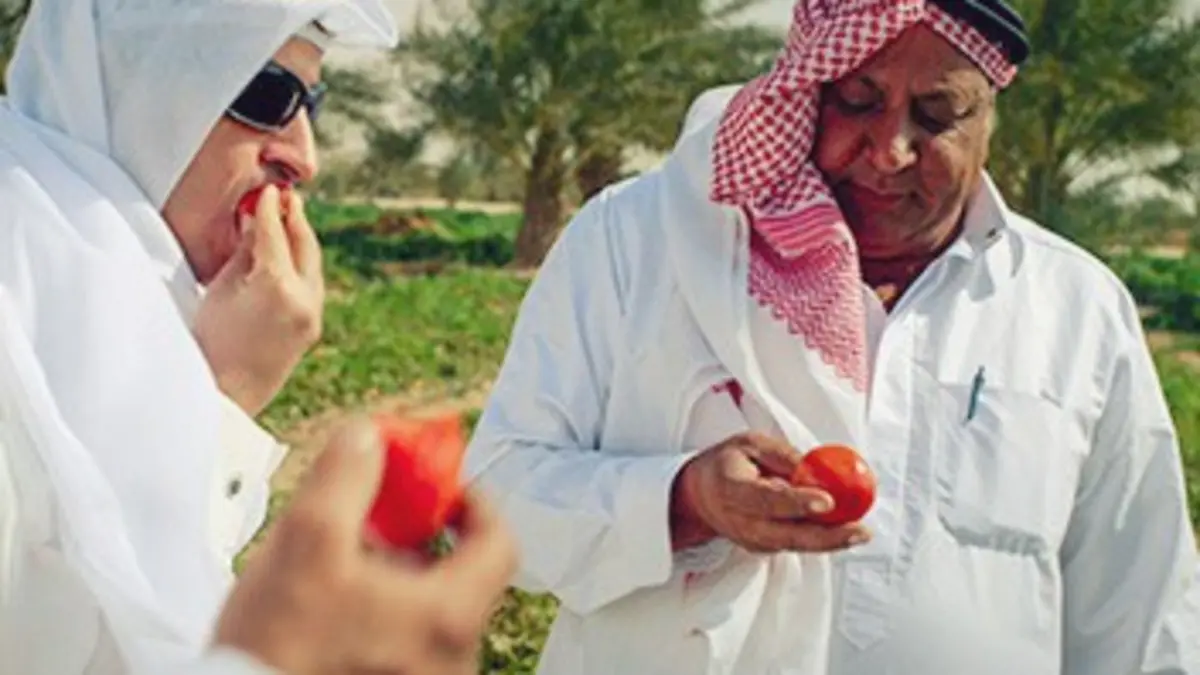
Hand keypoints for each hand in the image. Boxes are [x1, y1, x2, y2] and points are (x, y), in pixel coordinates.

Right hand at [193, 185, 323, 415]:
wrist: (225, 395)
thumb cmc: (210, 341)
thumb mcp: (221, 289)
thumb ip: (245, 252)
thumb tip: (258, 222)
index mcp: (276, 285)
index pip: (275, 234)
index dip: (270, 208)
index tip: (268, 190)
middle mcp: (304, 298)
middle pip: (305, 246)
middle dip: (295, 220)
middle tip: (286, 198)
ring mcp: (313, 315)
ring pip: (312, 265)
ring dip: (301, 241)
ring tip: (289, 220)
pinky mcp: (313, 328)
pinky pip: (312, 285)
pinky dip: (302, 265)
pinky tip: (291, 255)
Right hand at [214, 418, 516, 674]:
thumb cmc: (279, 650)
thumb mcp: (306, 542)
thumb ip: (344, 477)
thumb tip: (365, 438)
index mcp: (449, 616)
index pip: (500, 544)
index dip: (472, 502)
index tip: (441, 487)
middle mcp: (452, 658)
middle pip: (464, 577)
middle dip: (423, 539)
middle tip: (381, 519)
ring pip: (433, 612)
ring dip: (400, 578)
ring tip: (348, 564)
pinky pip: (411, 644)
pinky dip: (388, 615)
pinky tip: (337, 608)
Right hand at [670, 432, 870, 553]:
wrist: (701, 497)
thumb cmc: (728, 464)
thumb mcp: (749, 444)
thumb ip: (782, 455)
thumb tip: (817, 468)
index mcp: (732, 489)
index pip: (767, 500)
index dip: (798, 502)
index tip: (827, 501)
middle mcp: (743, 522)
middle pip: (788, 535)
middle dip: (828, 536)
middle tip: (860, 530)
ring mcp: (754, 540)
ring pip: (797, 544)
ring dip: (831, 541)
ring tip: (860, 532)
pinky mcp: (766, 548)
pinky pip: (797, 544)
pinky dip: (822, 539)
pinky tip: (843, 530)